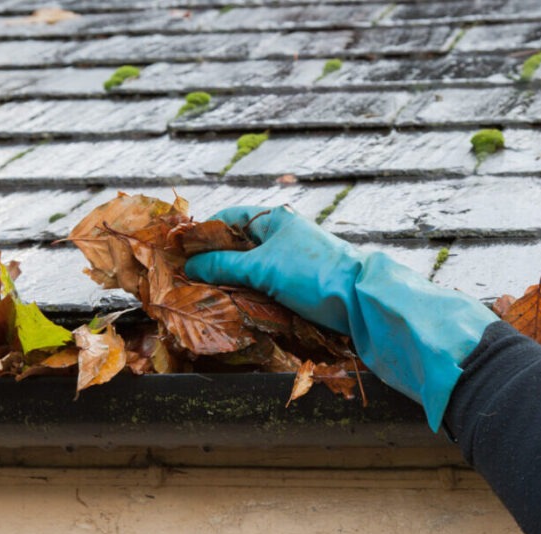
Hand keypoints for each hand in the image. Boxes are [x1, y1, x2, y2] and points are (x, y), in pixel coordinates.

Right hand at [186, 205, 497, 431]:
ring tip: (204, 297)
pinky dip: (248, 295)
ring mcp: (291, 261)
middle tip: (185, 280)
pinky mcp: (298, 285)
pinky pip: (264, 287)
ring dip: (229, 282)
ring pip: (249, 269)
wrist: (362, 301)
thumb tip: (188, 266)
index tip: (177, 252)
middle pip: (237, 245)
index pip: (228, 219)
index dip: (202, 234)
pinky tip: (233, 307)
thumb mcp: (262, 268)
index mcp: (274, 219)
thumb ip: (223, 266)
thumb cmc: (313, 273)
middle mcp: (282, 236)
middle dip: (212, 262)